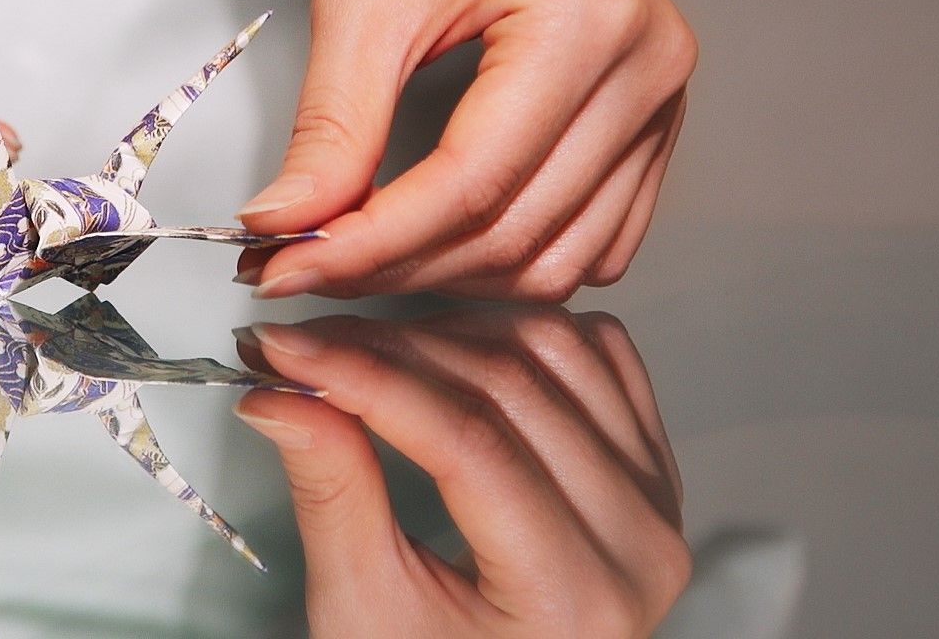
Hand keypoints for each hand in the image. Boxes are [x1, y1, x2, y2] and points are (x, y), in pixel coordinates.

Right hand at [235, 307, 688, 637]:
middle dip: (387, 349)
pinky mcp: (653, 466)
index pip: (465, 442)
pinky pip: (597, 353)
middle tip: (297, 344)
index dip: (365, 377)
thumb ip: (332, 493)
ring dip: (446, 330)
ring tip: (360, 351)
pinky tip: (448, 350)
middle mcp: (640, 542)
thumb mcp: (364, 608)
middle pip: (509, 383)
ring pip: (555, 348)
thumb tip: (279, 391)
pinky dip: (517, 331)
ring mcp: (660, 497)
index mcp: (575, 596)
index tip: (281, 350)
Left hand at [237, 0, 694, 301]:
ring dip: (453, 273)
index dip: (366, 245)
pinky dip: (512, 254)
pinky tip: (434, 237)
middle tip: (295, 261)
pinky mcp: (653, 115)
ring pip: (561, 255)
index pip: (470, 188)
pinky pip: (596, 234)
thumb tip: (285, 230)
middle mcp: (650, 70)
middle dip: (397, 266)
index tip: (280, 265)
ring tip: (355, 252)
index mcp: (586, 25)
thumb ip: (330, 128)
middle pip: (516, 234)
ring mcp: (664, 97)